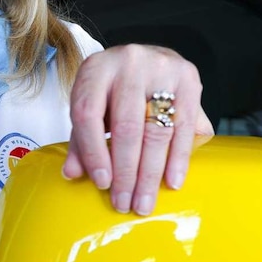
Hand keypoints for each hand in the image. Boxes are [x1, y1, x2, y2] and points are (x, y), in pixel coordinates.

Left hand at [63, 44, 213, 214]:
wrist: (152, 57)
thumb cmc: (117, 89)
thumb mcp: (94, 105)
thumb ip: (82, 138)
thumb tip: (72, 173)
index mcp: (95, 68)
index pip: (88, 114)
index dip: (94, 152)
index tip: (102, 184)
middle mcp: (127, 62)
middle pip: (126, 126)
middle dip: (126, 172)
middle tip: (124, 204)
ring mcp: (160, 67)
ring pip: (156, 130)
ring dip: (150, 173)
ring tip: (145, 202)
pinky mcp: (188, 76)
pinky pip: (184, 126)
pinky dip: (178, 158)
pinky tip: (172, 182)